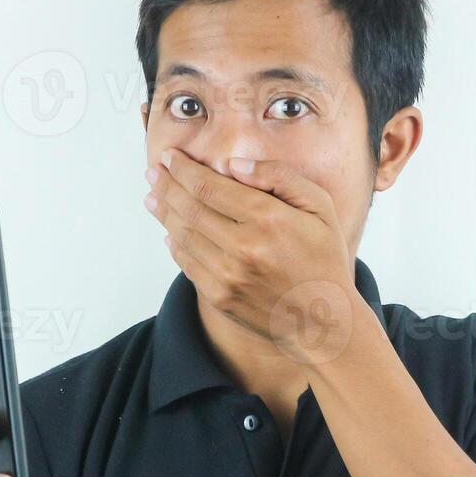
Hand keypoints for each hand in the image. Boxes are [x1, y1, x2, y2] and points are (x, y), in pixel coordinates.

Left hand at [144, 147, 360, 361]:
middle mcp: (243, 247)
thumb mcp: (319, 206)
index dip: (182, 169)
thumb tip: (233, 165)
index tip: (169, 156)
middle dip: (166, 185)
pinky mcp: (219, 297)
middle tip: (152, 172)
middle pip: (189, 208)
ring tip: (153, 197)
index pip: (208, 186)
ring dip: (164, 213)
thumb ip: (279, 177)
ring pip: (182, 235)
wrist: (323, 320)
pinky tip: (170, 232)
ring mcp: (228, 275)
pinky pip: (187, 263)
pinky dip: (175, 244)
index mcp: (267, 219)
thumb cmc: (323, 258)